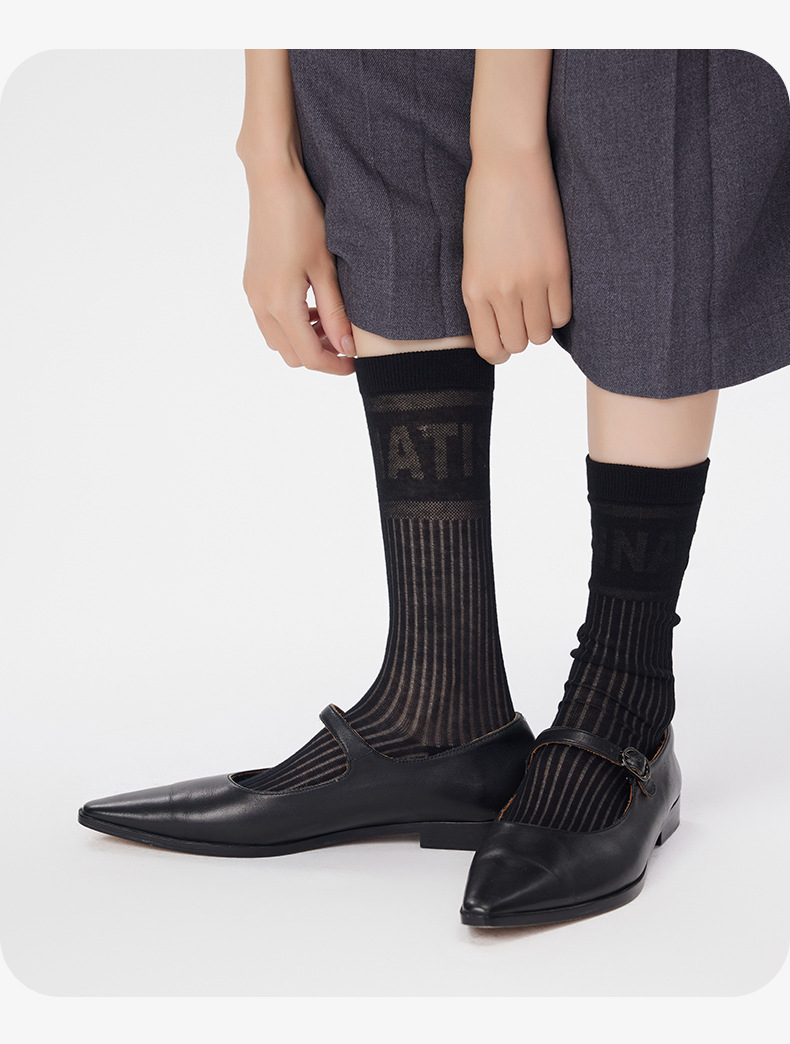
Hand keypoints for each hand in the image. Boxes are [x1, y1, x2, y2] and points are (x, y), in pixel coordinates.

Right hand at [241, 160, 354, 374]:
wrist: (273, 182)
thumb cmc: (303, 218)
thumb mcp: (326, 269)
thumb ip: (335, 314)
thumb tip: (346, 348)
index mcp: (280, 304)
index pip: (309, 356)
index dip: (334, 366)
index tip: (355, 363)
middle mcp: (260, 304)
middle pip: (291, 355)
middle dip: (319, 356)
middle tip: (345, 343)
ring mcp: (253, 294)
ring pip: (278, 340)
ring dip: (304, 340)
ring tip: (330, 322)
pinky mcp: (252, 283)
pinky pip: (270, 321)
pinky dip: (291, 324)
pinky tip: (312, 306)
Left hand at [461, 146, 571, 364]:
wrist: (508, 166)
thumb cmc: (486, 207)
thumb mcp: (473, 258)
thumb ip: (484, 294)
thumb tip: (502, 326)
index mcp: (473, 291)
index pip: (490, 348)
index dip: (499, 349)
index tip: (504, 334)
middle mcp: (500, 292)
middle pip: (518, 345)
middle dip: (520, 335)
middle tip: (522, 314)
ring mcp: (530, 282)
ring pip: (542, 335)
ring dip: (541, 324)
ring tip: (537, 301)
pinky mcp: (557, 269)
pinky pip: (563, 314)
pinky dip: (559, 309)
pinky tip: (552, 290)